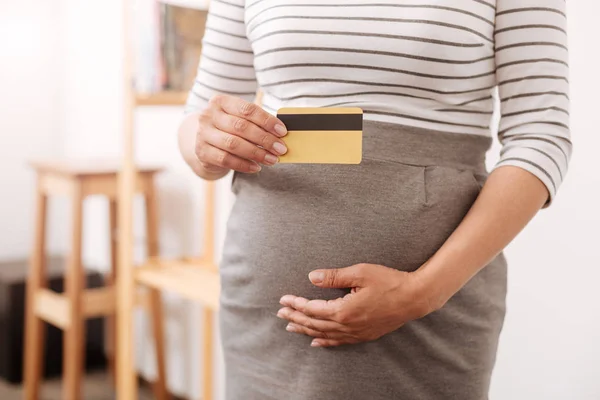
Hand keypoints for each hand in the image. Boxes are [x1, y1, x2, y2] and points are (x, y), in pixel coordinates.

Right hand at [195, 94, 287, 174]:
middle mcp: (208, 115)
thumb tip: (280, 135)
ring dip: (256, 153)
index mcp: (221, 101)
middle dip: (264, 139)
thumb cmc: (228, 129)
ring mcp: (203, 134)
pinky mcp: (202, 152)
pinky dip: (244, 165)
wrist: (204, 142)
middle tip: (280, 149)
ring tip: (271, 159)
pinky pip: (226, 160)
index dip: (267, 121)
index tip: (282, 132)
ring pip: (233, 144)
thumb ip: (256, 123)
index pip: (247, 109)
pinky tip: (256, 167)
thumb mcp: (239, 119)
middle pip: (241, 127)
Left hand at [277, 263, 440, 346]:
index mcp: (344, 310)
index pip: (312, 309)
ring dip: (305, 330)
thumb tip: (311, 277)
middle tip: (280, 313)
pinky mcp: (364, 335)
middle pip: (314, 323)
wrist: (414, 298)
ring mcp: (356, 333)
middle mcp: (347, 325)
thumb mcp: (360, 273)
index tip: (283, 299)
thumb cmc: (388, 281)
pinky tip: (315, 341)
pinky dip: (324, 341)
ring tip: (291, 326)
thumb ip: (334, 277)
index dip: (296, 304)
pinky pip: (339, 341)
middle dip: (296, 317)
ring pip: (324, 334)